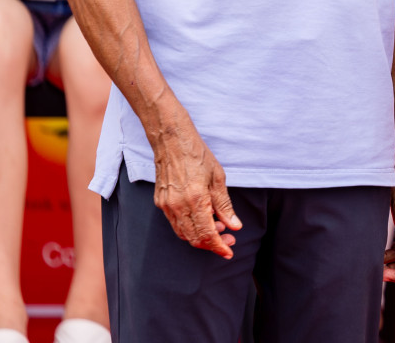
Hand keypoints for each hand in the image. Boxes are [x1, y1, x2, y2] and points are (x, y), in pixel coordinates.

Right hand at [152, 127, 241, 258]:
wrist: (172, 141)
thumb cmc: (197, 155)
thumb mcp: (218, 178)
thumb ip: (225, 205)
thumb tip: (234, 226)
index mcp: (195, 200)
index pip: (207, 234)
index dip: (219, 246)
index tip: (229, 252)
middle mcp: (178, 206)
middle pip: (194, 238)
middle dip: (212, 244)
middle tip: (228, 240)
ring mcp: (167, 206)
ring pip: (183, 233)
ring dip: (200, 237)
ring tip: (218, 227)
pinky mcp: (160, 203)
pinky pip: (175, 224)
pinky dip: (189, 228)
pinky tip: (202, 219)